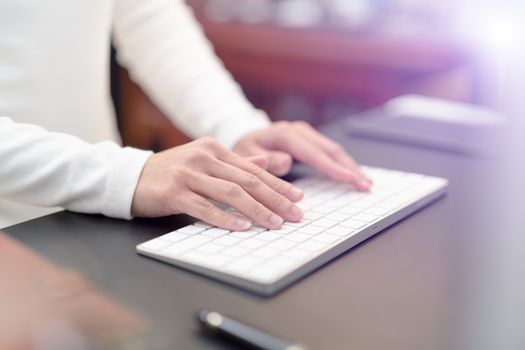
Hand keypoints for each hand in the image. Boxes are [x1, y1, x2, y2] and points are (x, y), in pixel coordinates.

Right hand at [131, 137, 303, 230]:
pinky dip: (226, 219)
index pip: (254, 169)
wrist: (130, 177)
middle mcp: (204, 157)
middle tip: (296, 214)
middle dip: (276, 199)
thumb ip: (234, 164)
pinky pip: (205, 208)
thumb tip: (267, 164)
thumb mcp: (203, 161)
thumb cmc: (170, 172)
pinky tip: (242, 228)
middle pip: (248, 181)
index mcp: (214, 149)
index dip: (278, 184)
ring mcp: (188, 174)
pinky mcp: (174, 192)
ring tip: (276, 224)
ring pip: (231, 194)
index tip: (298, 197)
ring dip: (257, 211)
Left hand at [233, 121, 371, 189]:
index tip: (348, 178)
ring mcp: (306, 134)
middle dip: (349, 167)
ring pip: (334, 149)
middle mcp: (298, 130)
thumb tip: (284, 162)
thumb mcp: (244, 157)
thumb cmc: (244, 150)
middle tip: (365, 185)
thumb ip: (261, 161)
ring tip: (365, 183)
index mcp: (284, 134)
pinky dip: (344, 164)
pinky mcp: (310, 140)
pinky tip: (354, 175)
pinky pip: (330, 152)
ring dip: (351, 166)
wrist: (243, 138)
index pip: (312, 152)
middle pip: (329, 149)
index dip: (331, 166)